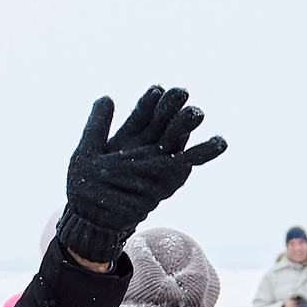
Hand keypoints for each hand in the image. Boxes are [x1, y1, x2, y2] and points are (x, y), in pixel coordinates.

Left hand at [56, 86, 227, 263]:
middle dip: (173, 106)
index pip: (144, 111)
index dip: (151, 100)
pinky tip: (221, 142)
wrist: (90, 217)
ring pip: (177, 137)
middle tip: (180, 92)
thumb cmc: (86, 186)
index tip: (157, 89)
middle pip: (164, 120)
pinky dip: (205, 153)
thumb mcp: (88, 150)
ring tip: (195, 112)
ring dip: (187, 124)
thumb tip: (107, 97)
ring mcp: (159, 162)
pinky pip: (189, 163)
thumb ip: (97, 125)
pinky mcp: (169, 179)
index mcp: (129, 136)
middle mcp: (148, 146)